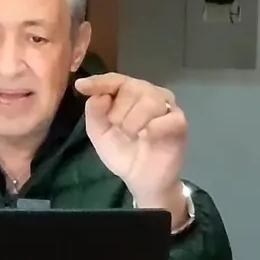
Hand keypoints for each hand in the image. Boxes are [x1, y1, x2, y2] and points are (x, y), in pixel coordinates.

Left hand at [74, 73, 185, 207]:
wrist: (142, 179)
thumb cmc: (122, 152)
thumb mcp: (99, 133)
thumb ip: (95, 112)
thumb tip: (100, 96)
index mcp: (130, 93)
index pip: (115, 80)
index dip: (98, 82)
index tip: (81, 86)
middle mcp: (151, 94)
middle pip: (131, 87)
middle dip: (118, 112)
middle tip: (121, 130)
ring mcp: (167, 106)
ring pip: (148, 101)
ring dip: (133, 123)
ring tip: (134, 136)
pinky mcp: (179, 122)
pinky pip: (164, 118)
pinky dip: (151, 129)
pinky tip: (146, 137)